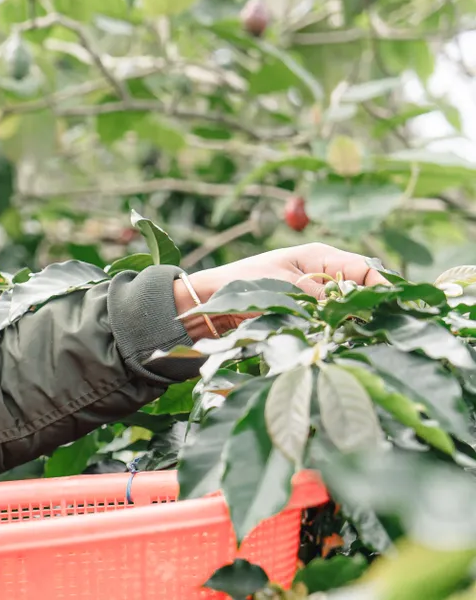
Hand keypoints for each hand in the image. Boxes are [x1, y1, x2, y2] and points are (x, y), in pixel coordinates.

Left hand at [176, 242, 386, 338]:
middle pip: (361, 290)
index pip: (365, 268)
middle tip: (381, 328)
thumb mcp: (284, 287)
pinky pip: (330, 322)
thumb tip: (353, 306)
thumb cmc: (239, 286)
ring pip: (347, 309)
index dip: (382, 287)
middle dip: (371, 308)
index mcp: (319, 256)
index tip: (393, 307)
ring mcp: (314, 295)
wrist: (206, 305)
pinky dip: (336, 332)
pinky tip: (341, 343)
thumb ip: (320, 295)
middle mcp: (322, 274)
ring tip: (362, 338)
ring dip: (353, 323)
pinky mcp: (304, 314)